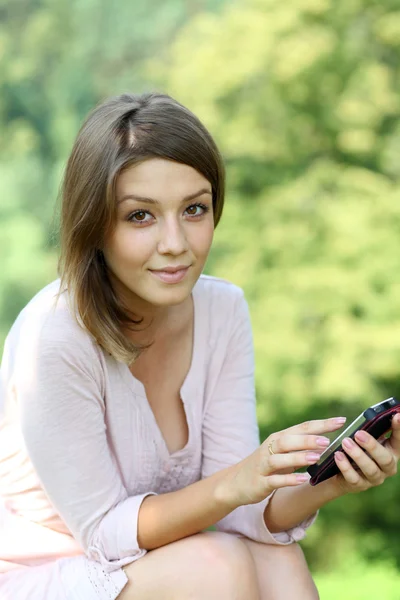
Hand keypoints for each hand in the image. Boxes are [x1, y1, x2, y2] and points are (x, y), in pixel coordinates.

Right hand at [220, 417, 346, 508]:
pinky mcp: (260, 482)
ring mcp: (264, 465)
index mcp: (279, 438)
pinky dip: (288, 479)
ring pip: (281, 458)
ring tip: (317, 457)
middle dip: (308, 439)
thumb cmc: (266, 466)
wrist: (236, 482)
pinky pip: (275, 480)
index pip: (303, 427)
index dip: (322, 424)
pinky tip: (302, 479)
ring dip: (299, 456)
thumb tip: (327, 441)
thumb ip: (301, 447)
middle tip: (328, 440)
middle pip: (289, 439)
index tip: (342, 421)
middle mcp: (270, 448)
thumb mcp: (282, 453)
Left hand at [330, 413, 399, 494]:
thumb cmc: (358, 448)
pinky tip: (338, 455)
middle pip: (385, 459)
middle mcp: (387, 467)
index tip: (397, 416)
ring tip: (345, 442)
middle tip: (358, 434)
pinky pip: (353, 478)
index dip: (399, 429)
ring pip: (370, 469)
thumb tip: (375, 414)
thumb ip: (373, 428)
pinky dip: (345, 466)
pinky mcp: (359, 485)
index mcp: (391, 452)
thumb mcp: (366, 438)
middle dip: (372, 446)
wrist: (339, 472)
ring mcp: (374, 478)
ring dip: (357, 455)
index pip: (399, 440)